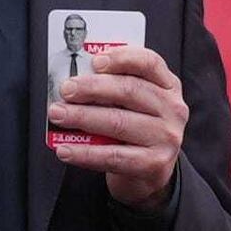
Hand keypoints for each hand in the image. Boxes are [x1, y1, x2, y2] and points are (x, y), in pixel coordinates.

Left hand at [45, 42, 185, 209]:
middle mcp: (172, 109)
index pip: (149, 62)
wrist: (149, 172)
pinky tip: (65, 149)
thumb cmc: (135, 130)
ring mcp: (166, 137)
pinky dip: (85, 153)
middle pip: (130, 91)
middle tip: (66, 90)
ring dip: (82, 117)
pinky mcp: (154, 163)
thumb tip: (76, 81)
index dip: (121, 58)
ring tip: (58, 115)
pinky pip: (113, 155)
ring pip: (118, 122)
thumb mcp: (134, 103)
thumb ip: (114, 87)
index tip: (94, 61)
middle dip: (91, 88)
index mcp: (167, 86)